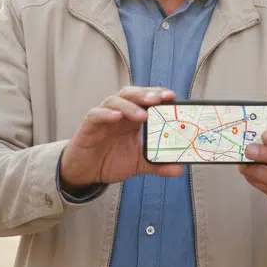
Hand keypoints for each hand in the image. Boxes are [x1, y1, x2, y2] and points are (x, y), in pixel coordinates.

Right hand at [60, 86, 183, 191]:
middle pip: (132, 94)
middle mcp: (120, 113)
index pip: (147, 99)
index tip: (172, 97)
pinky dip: (106, 114)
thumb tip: (179, 169)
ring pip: (115, 100)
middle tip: (159, 99)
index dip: (158, 94)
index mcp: (134, 118)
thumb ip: (158, 164)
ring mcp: (104, 117)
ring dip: (130, 105)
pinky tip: (116, 117)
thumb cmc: (112, 160)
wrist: (86, 172)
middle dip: (146, 94)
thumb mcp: (139, 164)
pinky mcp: (89, 126)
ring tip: (142, 115)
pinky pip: (96, 114)